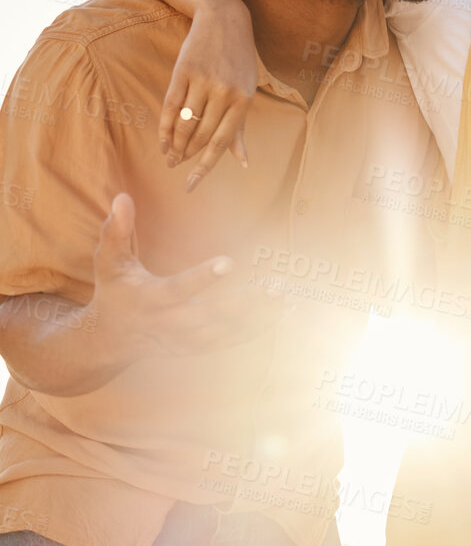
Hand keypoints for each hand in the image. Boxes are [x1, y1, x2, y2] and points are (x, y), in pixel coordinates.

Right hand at [87, 194, 283, 359]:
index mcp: (149, 299)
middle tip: (275, 288)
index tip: (229, 262)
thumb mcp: (108, 261)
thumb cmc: (114, 291)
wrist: (111, 340)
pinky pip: (232, 341)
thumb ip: (115, 230)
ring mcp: (186, 340)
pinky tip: (283, 313)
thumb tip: (122, 197)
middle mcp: (170, 323)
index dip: (202, 278)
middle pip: (211, 317)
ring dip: (259, 318)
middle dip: (244, 305)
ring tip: (287, 299)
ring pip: (227, 333)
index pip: (177, 289)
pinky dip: (258, 329)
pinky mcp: (198, 348)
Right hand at [161, 0, 255, 190]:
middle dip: (187, 155)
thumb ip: (239, 127)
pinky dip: (164, 126)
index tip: (191, 185)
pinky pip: (170, 106)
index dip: (205, 167)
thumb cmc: (238, 61)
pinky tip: (162, 140)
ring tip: (169, 156)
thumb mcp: (246, 91)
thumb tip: (242, 162)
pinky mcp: (183, 72)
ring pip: (184, 123)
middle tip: (176, 166)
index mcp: (243, 101)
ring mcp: (203, 82)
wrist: (223, 19)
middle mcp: (224, 93)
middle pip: (200, 135)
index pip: (222, 143)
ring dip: (174, 144)